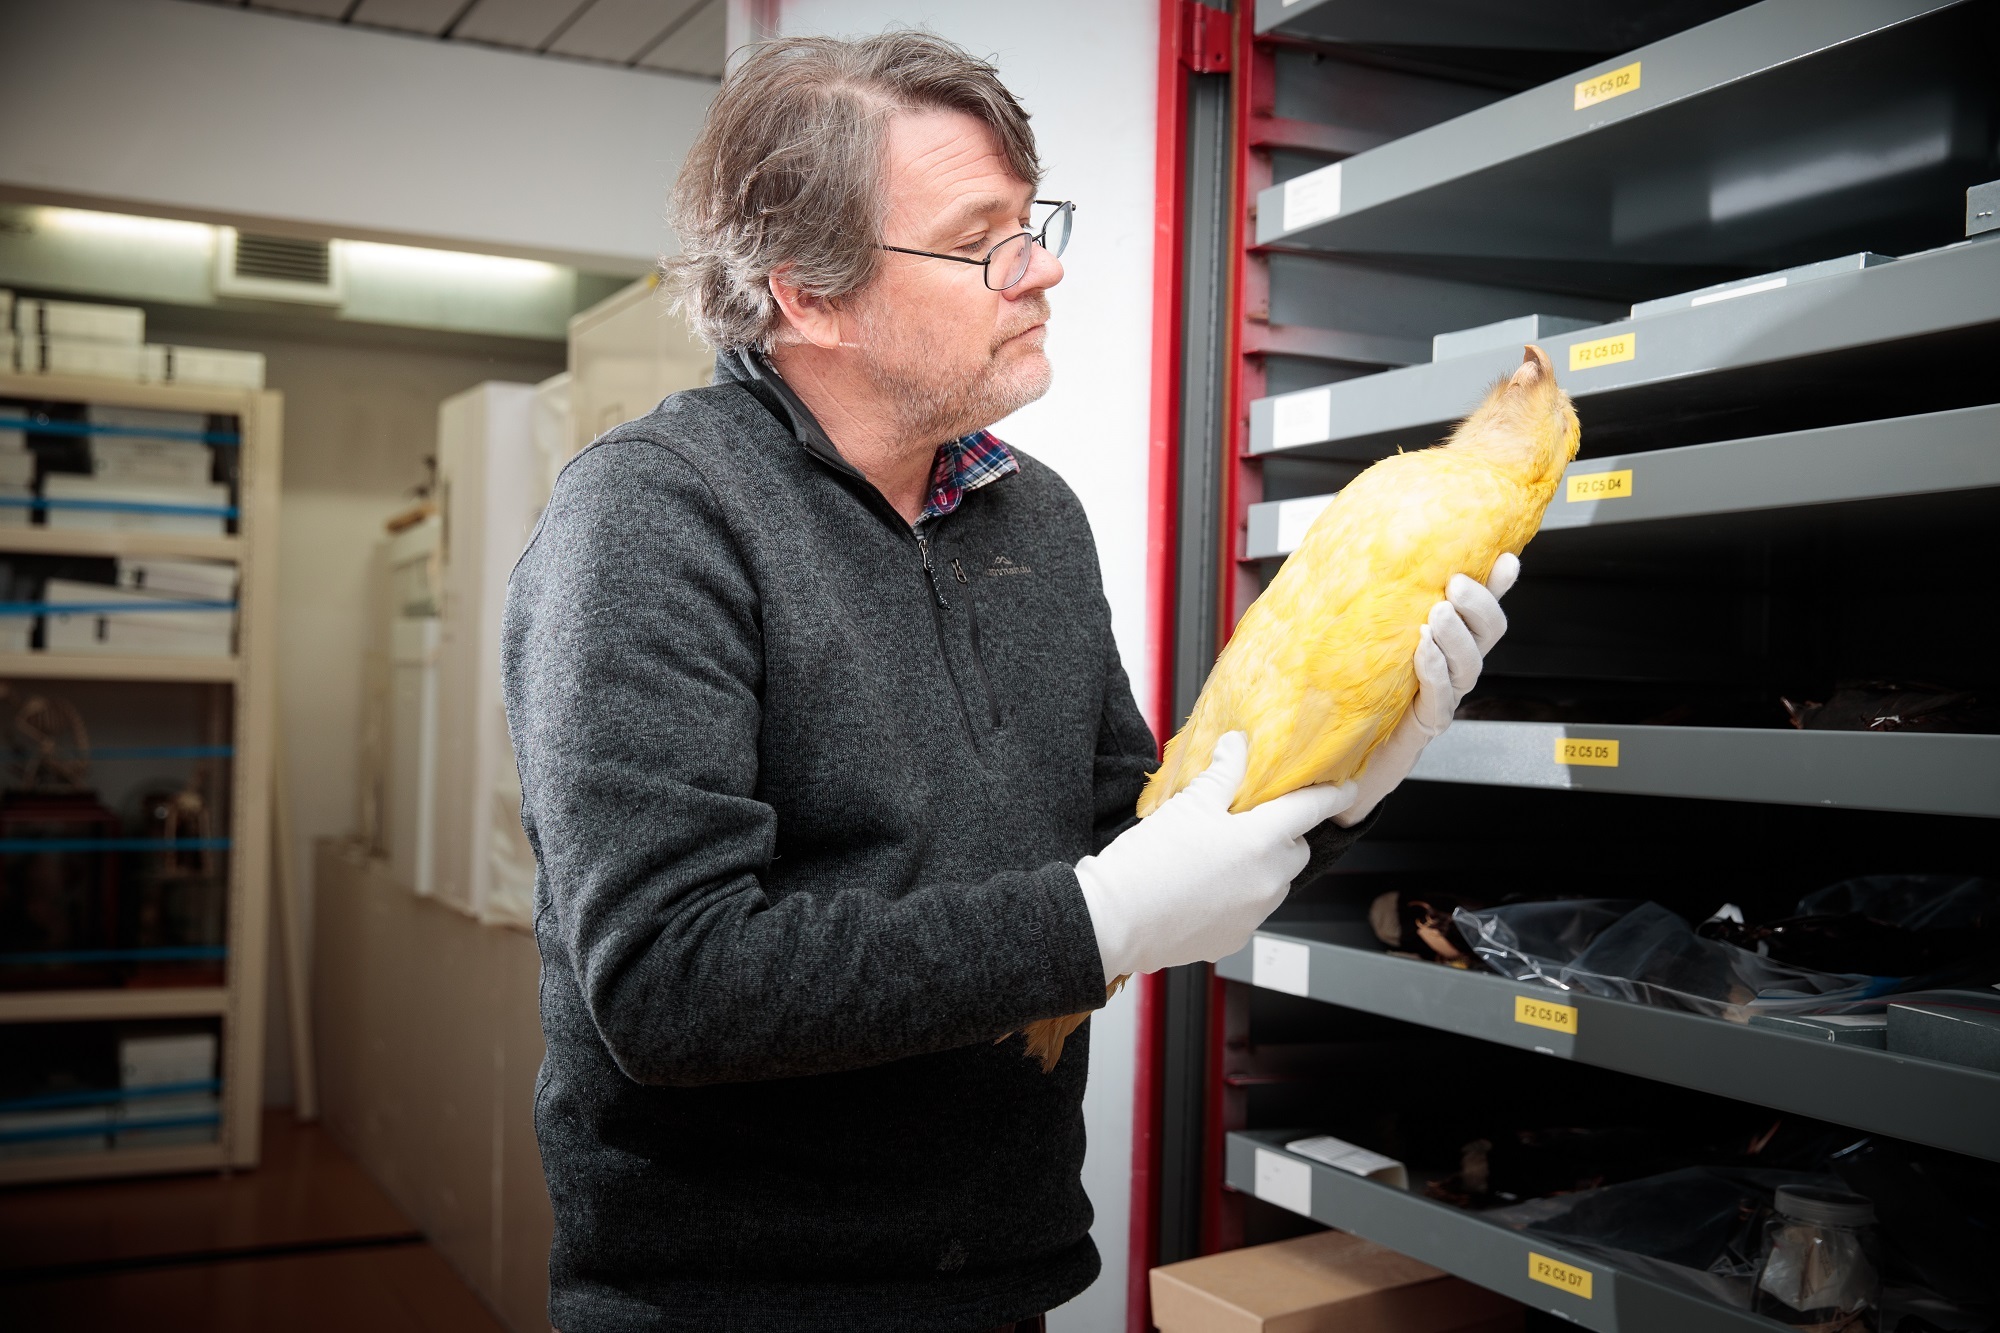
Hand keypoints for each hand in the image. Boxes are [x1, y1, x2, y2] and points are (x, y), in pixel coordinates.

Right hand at [1077, 731, 1355, 982]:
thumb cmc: (1147, 862)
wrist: (1113, 921)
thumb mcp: (1187, 805)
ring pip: (1274, 882)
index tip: (1345, 788)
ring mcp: (1253, 915)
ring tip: (1217, 857)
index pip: (1310, 810)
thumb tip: (1237, 747)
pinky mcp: (1234, 939)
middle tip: (1247, 821)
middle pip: (1295, 849)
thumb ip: (1222, 775)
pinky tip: (1202, 888)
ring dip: (1260, 867)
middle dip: (1282, 834)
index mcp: (1261, 842)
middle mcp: (1267, 882)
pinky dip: (1237, 897)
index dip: (1331, 795)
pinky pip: (1250, 910)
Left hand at [1334, 554, 1517, 826]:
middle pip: (1486, 635)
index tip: (1504, 562)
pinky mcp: (1425, 725)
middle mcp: (1450, 671)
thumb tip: (1366, 562)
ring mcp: (1441, 698)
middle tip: (1457, 585)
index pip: (1479, 612)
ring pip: (1468, 665)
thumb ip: (1378, 611)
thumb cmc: (1353, 697)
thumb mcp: (1366, 643)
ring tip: (1437, 615)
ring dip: (1455, 637)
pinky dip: (1434, 672)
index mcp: (1443, 646)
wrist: (1341, 761)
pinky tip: (1423, 653)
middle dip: (1479, 606)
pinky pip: (1440, 698)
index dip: (1496, 588)